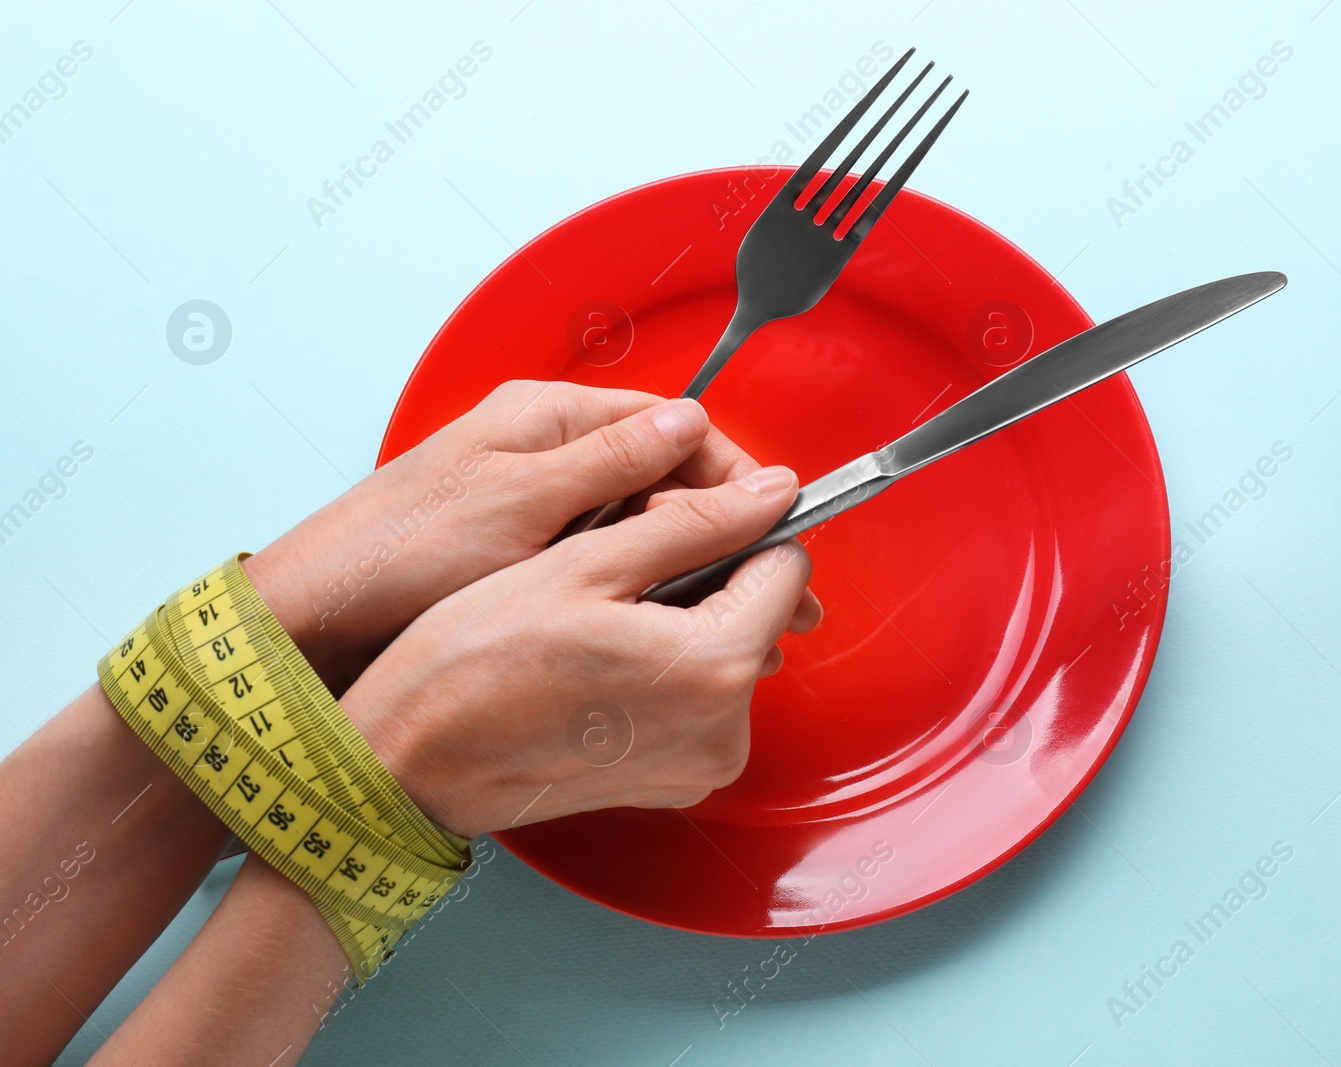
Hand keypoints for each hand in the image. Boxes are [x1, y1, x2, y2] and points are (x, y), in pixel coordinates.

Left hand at [243, 380, 788, 691]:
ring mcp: (540, 508)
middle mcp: (551, 454)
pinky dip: (650, 595)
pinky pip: (610, 566)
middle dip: (727, 534)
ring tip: (740, 627)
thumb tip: (692, 423)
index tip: (777, 529)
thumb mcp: (518, 502)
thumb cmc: (400, 554)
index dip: (734, 479)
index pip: (673, 428)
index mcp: (550, 418)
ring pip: (644, 528)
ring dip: (695, 570)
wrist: (314, 623)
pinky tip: (676, 633)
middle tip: (777, 600)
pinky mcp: (526, 559)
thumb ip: (611, 463)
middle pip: (667, 480)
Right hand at [339, 466, 821, 837]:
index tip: (686, 512)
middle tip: (618, 563)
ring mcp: (702, 765)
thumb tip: (770, 492)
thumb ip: (694, 522)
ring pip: (727, 652)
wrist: (411, 762)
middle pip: (759, 612)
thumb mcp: (585, 564)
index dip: (739, 523)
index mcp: (715, 668)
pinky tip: (600, 654)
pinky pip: (699, 699)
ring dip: (683, 617)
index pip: (787, 566)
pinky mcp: (675, 781)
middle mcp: (727, 731)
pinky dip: (665, 665)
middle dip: (708, 572)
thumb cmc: (476, 663)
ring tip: (598, 612)